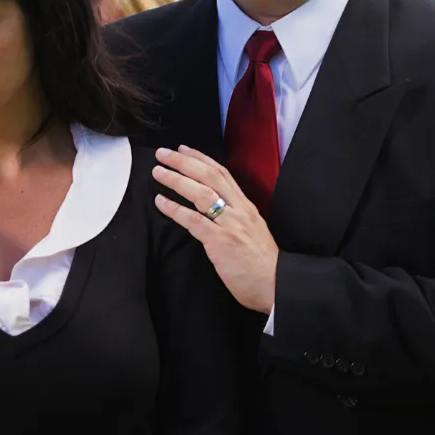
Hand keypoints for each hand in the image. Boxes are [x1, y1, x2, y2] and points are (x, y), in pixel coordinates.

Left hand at [151, 147, 278, 313]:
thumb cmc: (262, 265)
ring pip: (201, 193)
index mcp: (247, 207)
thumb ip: (234, 220)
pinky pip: (194, 220)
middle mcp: (239, 210)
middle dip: (184, 162)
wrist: (276, 284)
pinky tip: (161, 202)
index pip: (223, 174)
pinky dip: (175, 209)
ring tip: (158, 173)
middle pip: (210, 177)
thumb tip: (214, 213)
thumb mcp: (252, 233)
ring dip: (176, 180)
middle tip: (163, 154)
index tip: (184, 150)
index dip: (201, 159)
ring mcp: (230, 225)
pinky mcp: (220, 241)